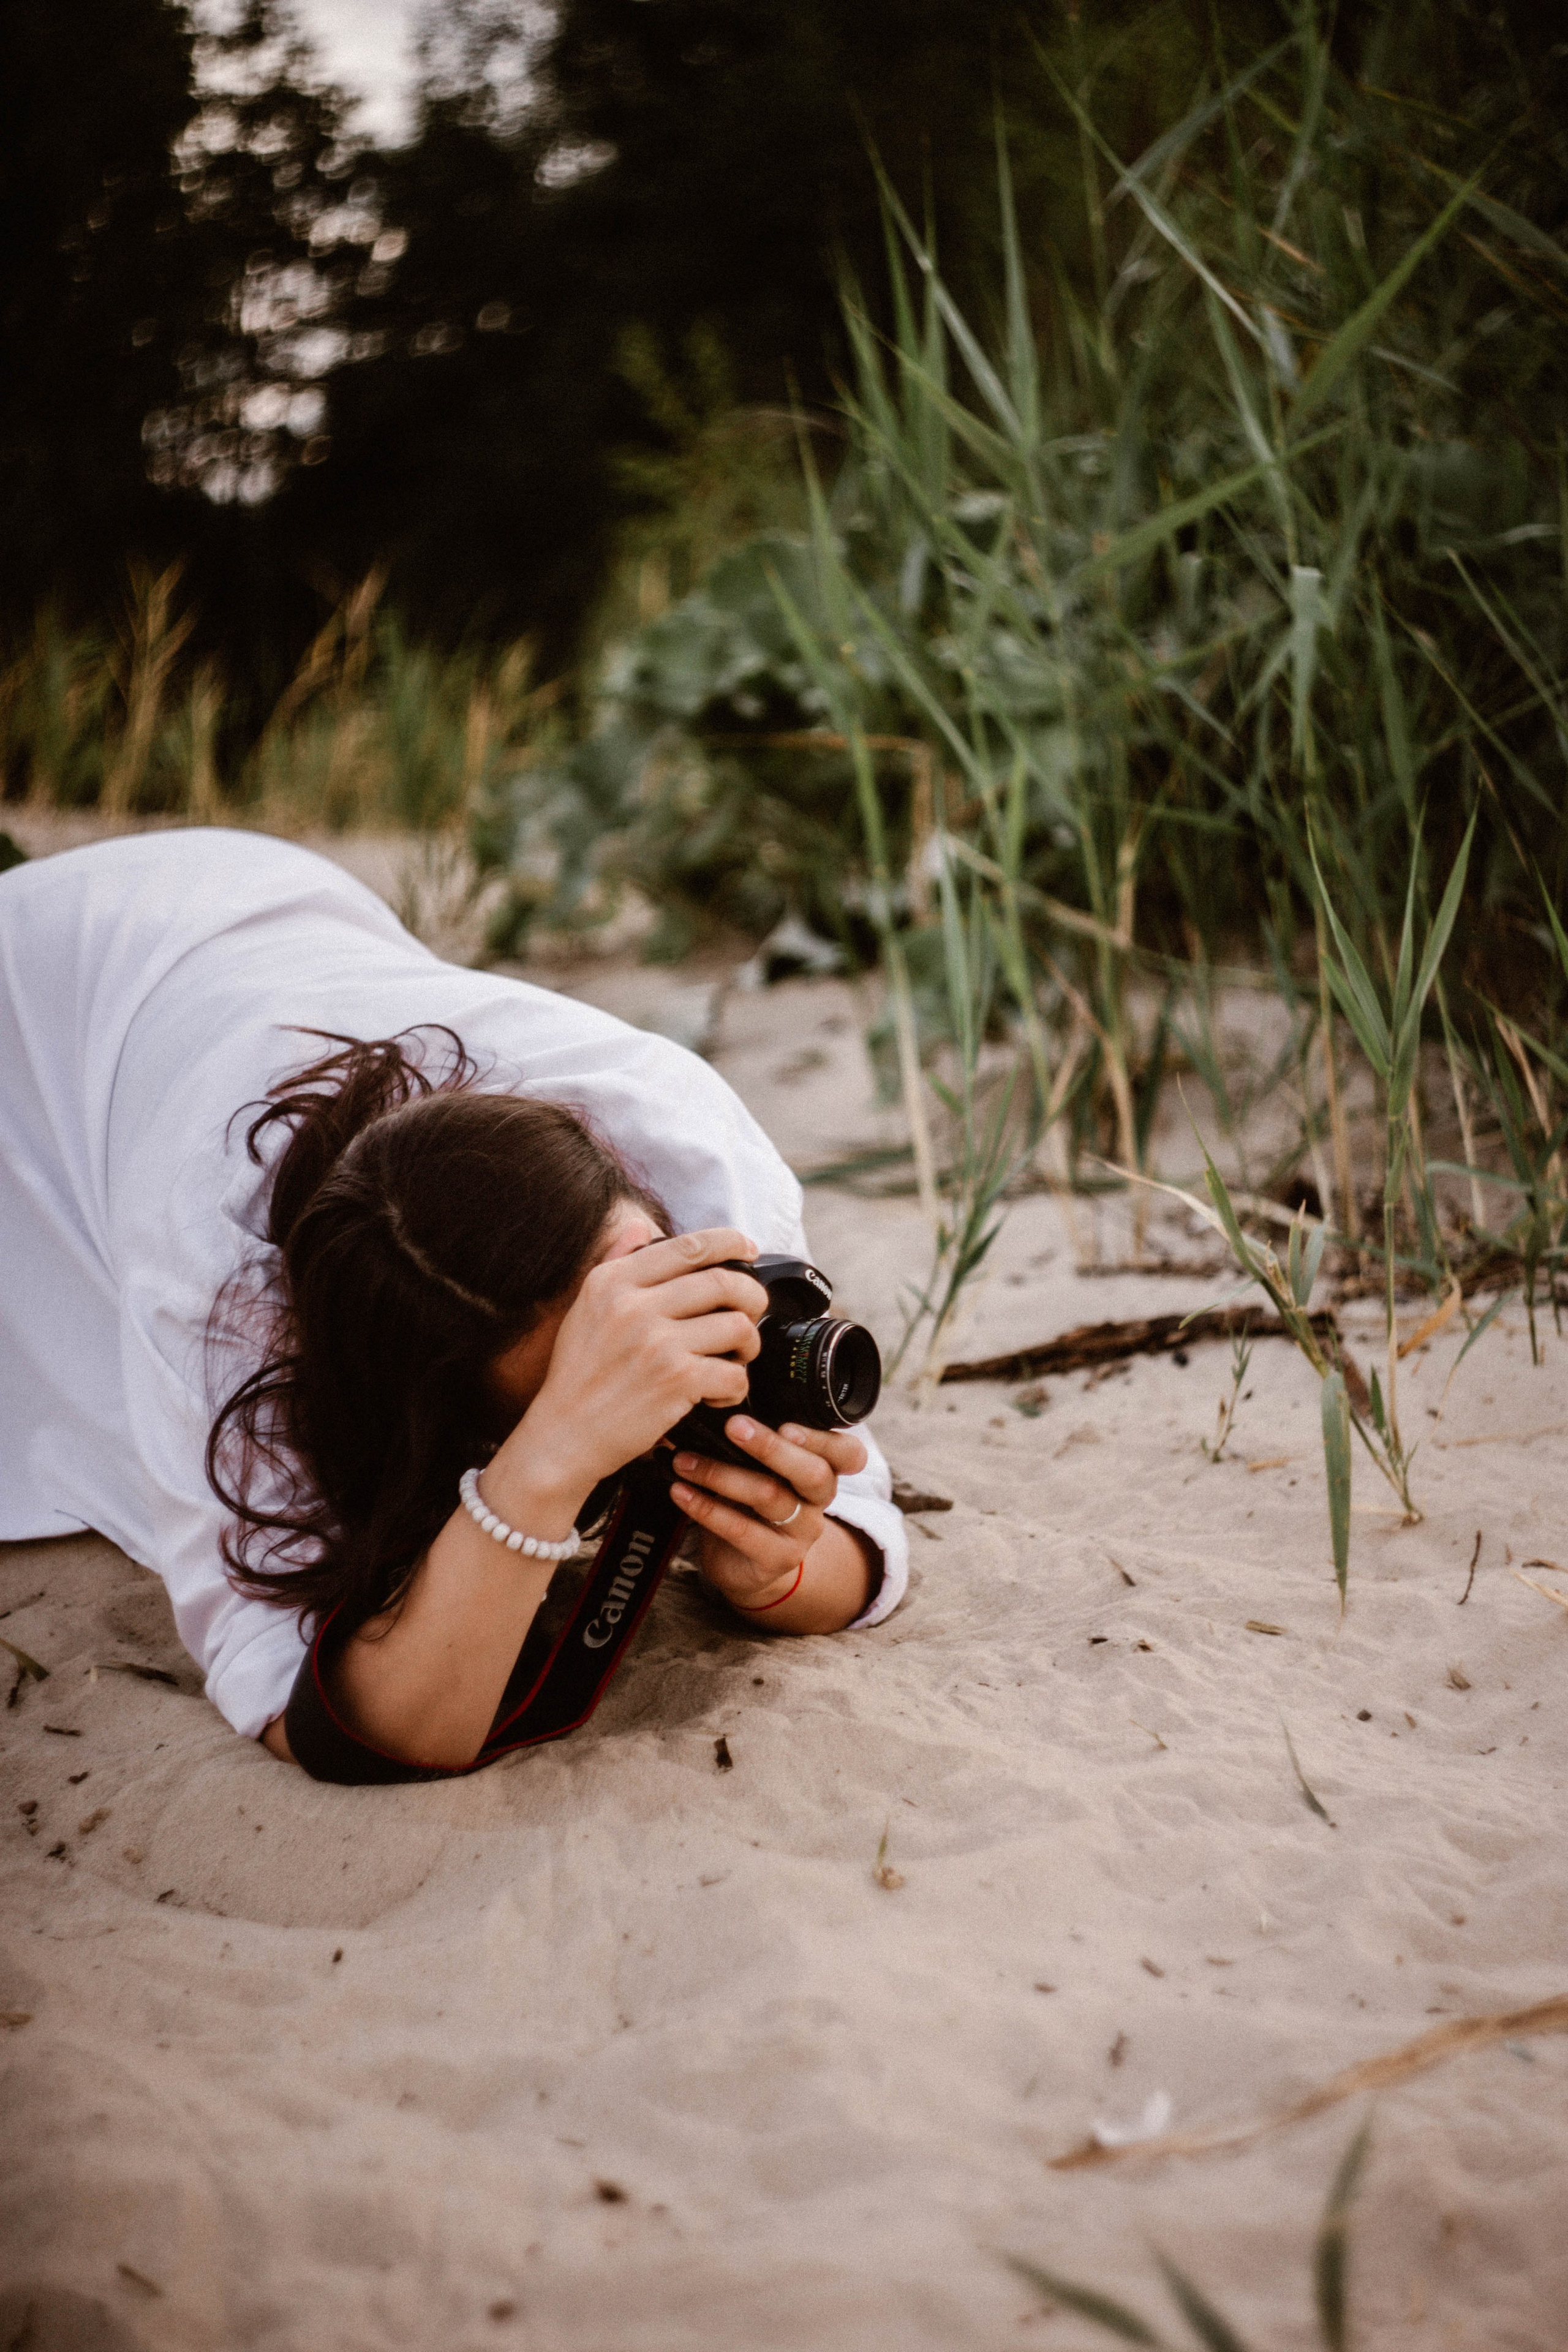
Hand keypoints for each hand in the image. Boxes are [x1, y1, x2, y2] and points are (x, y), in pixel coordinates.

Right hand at [494, 1228, 767, 1514]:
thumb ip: (614, 1262)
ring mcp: (657, 1343)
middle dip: (752, 1296)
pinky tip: (718, 1394)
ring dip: (748, 1344)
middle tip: (753, 1312)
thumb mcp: (584, 1307)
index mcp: (614, 1282)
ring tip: (736, 1357)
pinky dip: (736, 1386)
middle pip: (724, 1282)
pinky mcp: (676, 1381)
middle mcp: (634, 1306)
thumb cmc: (578, 1375)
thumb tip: (641, 1226)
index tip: (748, 1249)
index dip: (730, 1242)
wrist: (564, 1436)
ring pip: (737, 1326)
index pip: (689, 1246)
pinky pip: (734, 1374)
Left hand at [671, 1416, 868, 1611]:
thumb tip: (714, 1401)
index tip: (787, 1425)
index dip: (823, 1439)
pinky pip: (741, 1530)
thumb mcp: (761, 1470)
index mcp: (824, 1470)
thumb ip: (755, 1443)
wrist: (744, 1564)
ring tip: (684, 1461)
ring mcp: (801, 1532)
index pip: (848, 1454)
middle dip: (771, 1447)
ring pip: (770, 1496)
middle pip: (813, 1472)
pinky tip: (681, 1493)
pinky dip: (706, 1508)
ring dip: (721, 1474)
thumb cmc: (750, 1503)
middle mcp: (819, 1501)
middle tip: (732, 1426)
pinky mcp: (776, 1558)